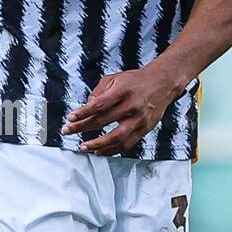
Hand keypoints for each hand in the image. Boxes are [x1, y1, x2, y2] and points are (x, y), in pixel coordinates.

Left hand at [63, 64, 180, 155]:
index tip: (70, 118)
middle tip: (68, 131)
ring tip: (83, 147)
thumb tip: (86, 107)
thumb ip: (99, 91)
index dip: (84, 112)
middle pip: (104, 120)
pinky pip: (127, 144)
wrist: (163, 83)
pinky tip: (99, 152)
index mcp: (123, 91)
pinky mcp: (144, 129)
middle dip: (83, 127)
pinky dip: (112, 150)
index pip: (100, 104)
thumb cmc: (136, 80)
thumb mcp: (115, 78)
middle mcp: (132, 106)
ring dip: (98, 145)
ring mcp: (139, 119)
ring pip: (117, 137)